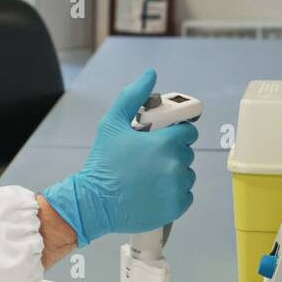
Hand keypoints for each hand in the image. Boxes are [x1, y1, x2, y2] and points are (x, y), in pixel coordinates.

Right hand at [40, 69, 197, 246]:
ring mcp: (177, 187)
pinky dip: (173, 194)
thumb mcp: (111, 124)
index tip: (161, 140)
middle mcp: (175, 164)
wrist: (93, 202)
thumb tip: (150, 74)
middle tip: (148, 160)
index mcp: (164, 142)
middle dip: (172, 154)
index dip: (175, 134)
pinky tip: (153, 192)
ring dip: (174, 174)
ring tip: (149, 178)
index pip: (188, 132)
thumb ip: (133, 96)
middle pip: (187, 153)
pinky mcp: (176, 207)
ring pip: (187, 174)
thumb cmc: (102, 163)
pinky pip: (185, 195)